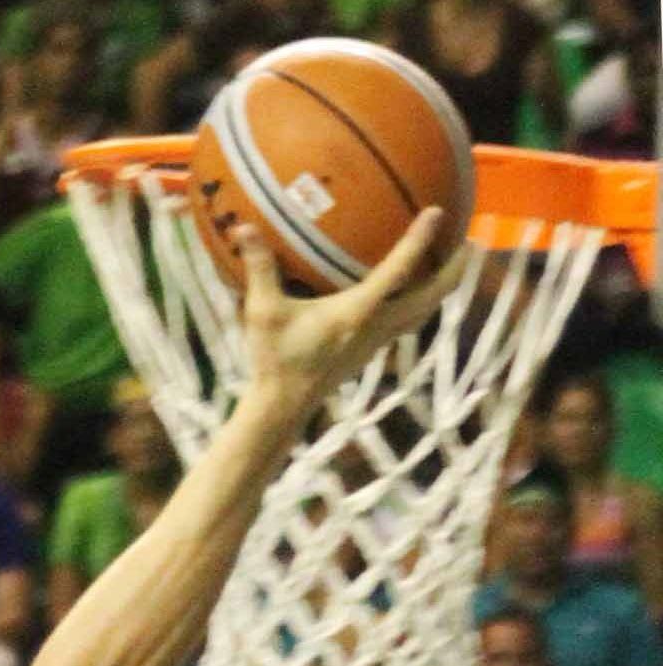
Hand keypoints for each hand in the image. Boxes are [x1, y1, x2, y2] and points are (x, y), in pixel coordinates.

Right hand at [236, 210, 467, 408]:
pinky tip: (408, 295)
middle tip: (468, 240)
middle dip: (455, 269)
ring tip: (451, 265)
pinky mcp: (370, 352)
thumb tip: (243, 227)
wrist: (283, 406)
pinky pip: (406, 323)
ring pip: (424, 312)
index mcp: (358, 312)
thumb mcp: (263, 312)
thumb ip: (260, 268)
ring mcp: (377, 342)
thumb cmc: (275, 359)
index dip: (420, 240)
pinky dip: (418, 304)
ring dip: (442, 289)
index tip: (438, 212)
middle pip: (433, 297)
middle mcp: (377, 327)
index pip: (399, 270)